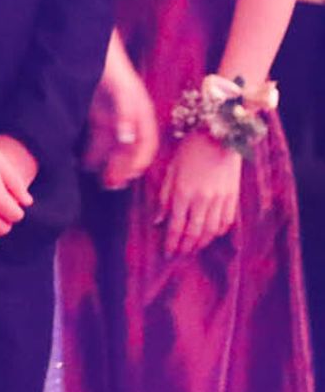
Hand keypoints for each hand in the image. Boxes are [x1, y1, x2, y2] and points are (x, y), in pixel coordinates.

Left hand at [88, 47, 161, 189]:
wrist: (91, 44)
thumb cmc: (109, 66)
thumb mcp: (121, 90)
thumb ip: (126, 113)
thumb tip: (128, 140)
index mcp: (141, 112)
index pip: (146, 145)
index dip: (138, 162)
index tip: (127, 177)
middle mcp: (130, 117)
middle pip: (129, 148)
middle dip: (121, 167)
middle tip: (108, 185)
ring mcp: (114, 115)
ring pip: (112, 146)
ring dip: (106, 162)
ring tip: (95, 178)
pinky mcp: (98, 112)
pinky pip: (98, 137)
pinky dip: (92, 150)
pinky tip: (82, 161)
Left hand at [156, 132, 242, 258]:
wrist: (220, 136)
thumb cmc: (190, 150)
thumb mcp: (170, 170)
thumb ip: (164, 197)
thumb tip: (158, 220)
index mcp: (183, 193)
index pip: (175, 225)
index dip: (171, 242)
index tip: (167, 252)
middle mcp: (202, 200)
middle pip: (194, 232)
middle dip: (185, 246)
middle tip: (180, 254)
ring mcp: (220, 199)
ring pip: (211, 230)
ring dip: (202, 242)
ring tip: (193, 248)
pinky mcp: (233, 197)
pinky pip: (226, 221)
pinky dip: (218, 232)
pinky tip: (211, 235)